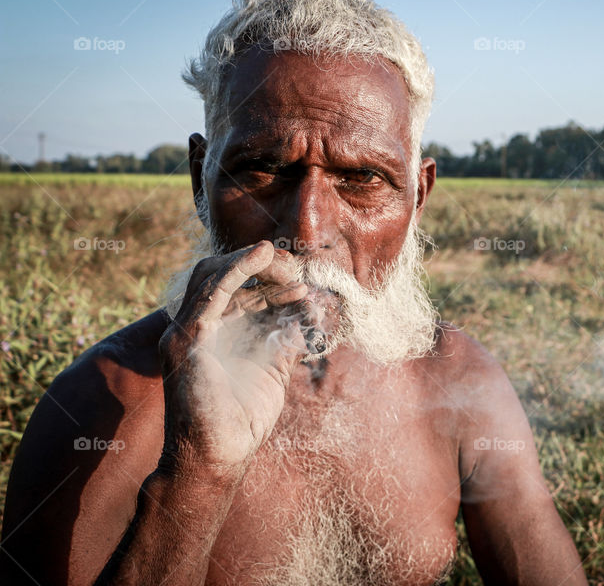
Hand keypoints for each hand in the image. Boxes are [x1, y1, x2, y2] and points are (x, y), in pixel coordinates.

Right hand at [157, 241, 312, 477]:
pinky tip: (263, 256)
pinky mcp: (186, 339)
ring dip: (254, 263)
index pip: (235, 288)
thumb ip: (287, 339)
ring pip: (213, 274)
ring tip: (286, 263)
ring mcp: (184, 331)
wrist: (218, 456)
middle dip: (262, 266)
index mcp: (209, 331)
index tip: (304, 287)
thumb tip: (310, 312)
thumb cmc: (243, 419)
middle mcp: (193, 326)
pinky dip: (238, 269)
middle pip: (221, 273)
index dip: (270, 280)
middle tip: (297, 273)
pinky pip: (211, 292)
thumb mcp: (274, 368)